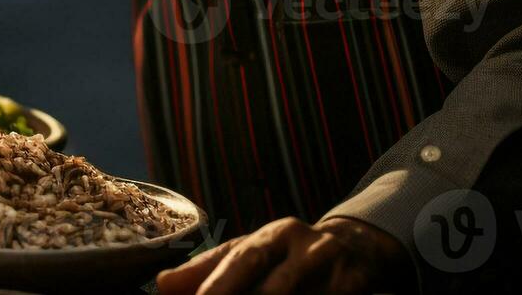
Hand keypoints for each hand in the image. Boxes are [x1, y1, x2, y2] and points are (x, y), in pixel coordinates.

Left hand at [156, 217, 412, 294]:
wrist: (360, 249)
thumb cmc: (290, 256)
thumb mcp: (251, 254)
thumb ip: (207, 270)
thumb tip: (161, 285)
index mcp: (275, 234)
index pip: (241, 258)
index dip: (218, 285)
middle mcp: (307, 247)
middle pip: (274, 287)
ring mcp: (336, 269)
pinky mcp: (358, 287)